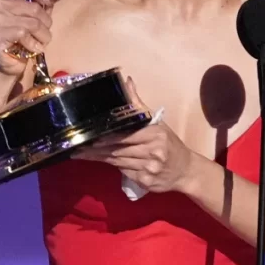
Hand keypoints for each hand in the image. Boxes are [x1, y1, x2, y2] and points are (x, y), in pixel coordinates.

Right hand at [0, 0, 68, 76]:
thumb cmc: (28, 31)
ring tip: (39, 40)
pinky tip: (32, 48)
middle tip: (42, 30)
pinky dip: (34, 44)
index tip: (45, 3)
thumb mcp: (42, 10)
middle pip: (33, 7)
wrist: (13, 59)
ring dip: (42, 35)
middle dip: (45, 22)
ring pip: (32, 23)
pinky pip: (23, 34)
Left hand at [72, 78, 194, 193]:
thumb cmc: (170, 144)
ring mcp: (149, 168)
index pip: (125, 135)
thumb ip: (139, 105)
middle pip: (118, 150)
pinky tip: (100, 162)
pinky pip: (124, 172)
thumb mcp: (158, 124)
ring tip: (82, 154)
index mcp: (155, 134)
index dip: (106, 137)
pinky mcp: (145, 181)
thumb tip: (127, 82)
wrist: (186, 170)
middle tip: (79, 147)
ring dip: (99, 158)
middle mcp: (153, 151)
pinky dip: (112, 166)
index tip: (90, 137)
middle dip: (97, 149)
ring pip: (118, 161)